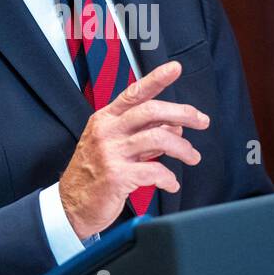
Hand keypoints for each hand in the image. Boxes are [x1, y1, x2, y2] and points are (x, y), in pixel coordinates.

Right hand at [58, 60, 208, 238]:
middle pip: (151, 111)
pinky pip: (154, 171)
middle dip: (183, 113)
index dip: (156, 79)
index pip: (134, 93)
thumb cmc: (94, 174)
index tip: (175, 68)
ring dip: (182, 148)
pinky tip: (171, 183)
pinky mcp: (117, 176)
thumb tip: (174, 125)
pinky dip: (169, 178)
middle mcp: (107, 131)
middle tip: (202, 121)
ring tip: (192, 157)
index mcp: (106, 119)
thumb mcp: (114, 146)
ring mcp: (111, 153)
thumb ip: (142, 132)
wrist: (71, 205)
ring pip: (158, 139)